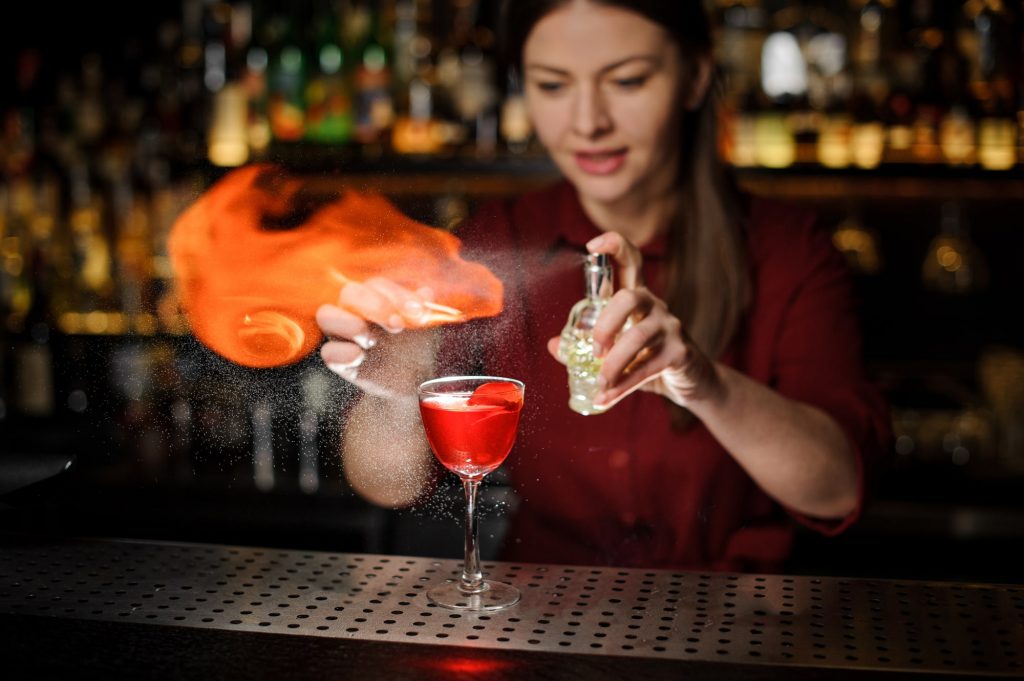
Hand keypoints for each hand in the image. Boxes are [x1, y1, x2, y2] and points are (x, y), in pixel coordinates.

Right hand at [317, 277, 436, 398]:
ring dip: (351, 324)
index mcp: (375, 296)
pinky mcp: (339, 360)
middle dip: (374, 306)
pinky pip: (328, 352)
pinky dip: (343, 352)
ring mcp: (342, 335)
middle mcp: (354, 310)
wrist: (415, 378)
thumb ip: (424, 309)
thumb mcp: (426, 326)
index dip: (397, 296)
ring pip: (326, 315)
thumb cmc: (418, 344)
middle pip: (349, 293)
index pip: (377, 285)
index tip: (418, 312)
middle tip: (397, 325)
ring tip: (374, 340)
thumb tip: (426, 292)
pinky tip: (361, 356)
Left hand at [546, 232, 720, 409]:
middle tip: (594, 350)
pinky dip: (623, 387)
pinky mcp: (680, 352)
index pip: (631, 261)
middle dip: (605, 322)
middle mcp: (654, 306)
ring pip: (637, 337)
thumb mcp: (616, 351)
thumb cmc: (649, 359)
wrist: (691, 383)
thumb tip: (554, 344)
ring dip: (613, 364)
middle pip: (630, 297)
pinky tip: (606, 399)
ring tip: (599, 384)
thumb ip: (586, 346)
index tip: (591, 246)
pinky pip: (647, 368)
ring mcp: (670, 327)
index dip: (614, 247)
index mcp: (637, 298)